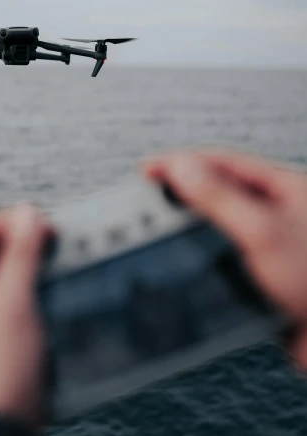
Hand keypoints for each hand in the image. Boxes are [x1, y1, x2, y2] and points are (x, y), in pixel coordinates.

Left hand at [0, 203, 51, 425]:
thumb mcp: (13, 305)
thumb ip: (20, 257)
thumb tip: (26, 212)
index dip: (15, 220)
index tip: (51, 226)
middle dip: (30, 247)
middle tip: (64, 251)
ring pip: (11, 286)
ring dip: (38, 276)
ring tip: (68, 279)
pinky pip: (19, 315)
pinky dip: (39, 304)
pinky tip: (60, 314)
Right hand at [143, 149, 306, 369]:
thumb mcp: (263, 232)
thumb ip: (221, 198)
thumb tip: (184, 170)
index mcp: (285, 188)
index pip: (223, 162)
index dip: (182, 162)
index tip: (151, 169)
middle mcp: (278, 211)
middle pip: (218, 190)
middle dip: (182, 191)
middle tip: (150, 197)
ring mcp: (270, 242)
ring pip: (218, 224)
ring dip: (190, 224)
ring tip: (161, 224)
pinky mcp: (262, 274)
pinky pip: (223, 254)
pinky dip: (201, 253)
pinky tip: (188, 256)